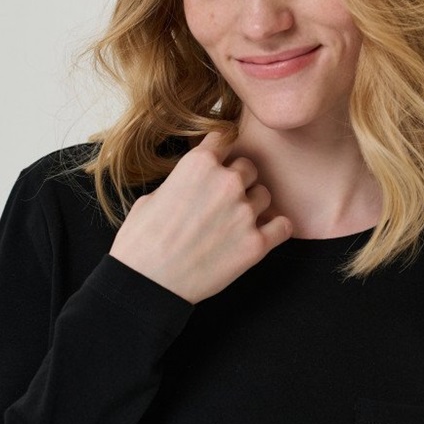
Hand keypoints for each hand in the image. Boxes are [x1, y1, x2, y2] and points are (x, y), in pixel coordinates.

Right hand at [109, 132, 291, 303]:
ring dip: (254, 206)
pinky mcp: (256, 244)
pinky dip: (275, 229)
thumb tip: (195, 184)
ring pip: (265, 195)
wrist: (146, 284)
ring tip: (236, 223)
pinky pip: (283, 226)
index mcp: (199, 164)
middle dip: (238, 181)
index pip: (224, 138)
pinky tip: (262, 235)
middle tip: (224, 200)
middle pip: (249, 168)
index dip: (220, 151)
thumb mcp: (153, 196)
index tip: (219, 162)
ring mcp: (245, 213)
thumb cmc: (141, 242)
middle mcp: (227, 182)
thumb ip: (183, 181)